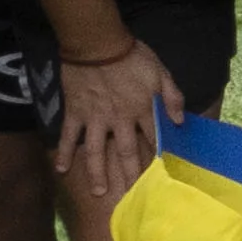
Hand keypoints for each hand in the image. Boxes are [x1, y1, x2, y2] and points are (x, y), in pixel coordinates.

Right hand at [57, 43, 162, 209]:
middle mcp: (120, 120)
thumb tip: (179, 121)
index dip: (160, 157)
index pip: (155, 138)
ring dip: (97, 173)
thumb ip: (172, 96)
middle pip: (127, 153)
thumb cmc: (132, 55)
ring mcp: (96, 118)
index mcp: (143, 109)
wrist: (97, 44)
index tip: (163, 176)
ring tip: (98, 193)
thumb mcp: (161, 72)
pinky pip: (69, 136)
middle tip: (132, 196)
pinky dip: (64, 152)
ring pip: (97, 152)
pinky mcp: (76, 113)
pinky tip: (61, 169)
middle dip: (130, 176)